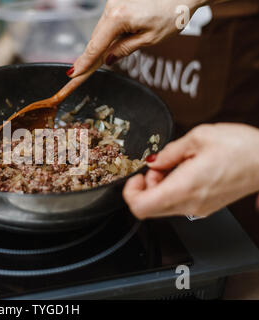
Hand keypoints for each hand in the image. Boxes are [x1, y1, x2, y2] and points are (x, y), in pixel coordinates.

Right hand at [68, 0, 207, 76]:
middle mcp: (112, 6)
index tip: (73, 74)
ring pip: (102, 29)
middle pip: (96, 38)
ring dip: (104, 43)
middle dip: (92, 55)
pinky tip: (122, 36)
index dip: (84, 63)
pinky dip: (111, 32)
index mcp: (118, 17)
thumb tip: (108, 59)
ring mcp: (114, 1)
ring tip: (115, 52)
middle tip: (80, 74)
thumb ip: (125, 49)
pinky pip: (109, 20)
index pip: (96, 46)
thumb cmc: (174, 12)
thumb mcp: (150, 38)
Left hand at [123, 123, 258, 218]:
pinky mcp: (205, 207)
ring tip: (174, 164)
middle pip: (148, 208)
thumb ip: (169, 152)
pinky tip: (184, 170)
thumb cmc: (242, 148)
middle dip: (145, 186)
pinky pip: (177, 204)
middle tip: (157, 166)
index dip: (130, 192)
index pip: (141, 206)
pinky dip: (171, 189)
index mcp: (184, 187)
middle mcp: (190, 204)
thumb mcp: (199, 137)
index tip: (136, 176)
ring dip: (158, 186)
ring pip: (162, 206)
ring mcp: (198, 209)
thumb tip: (153, 161)